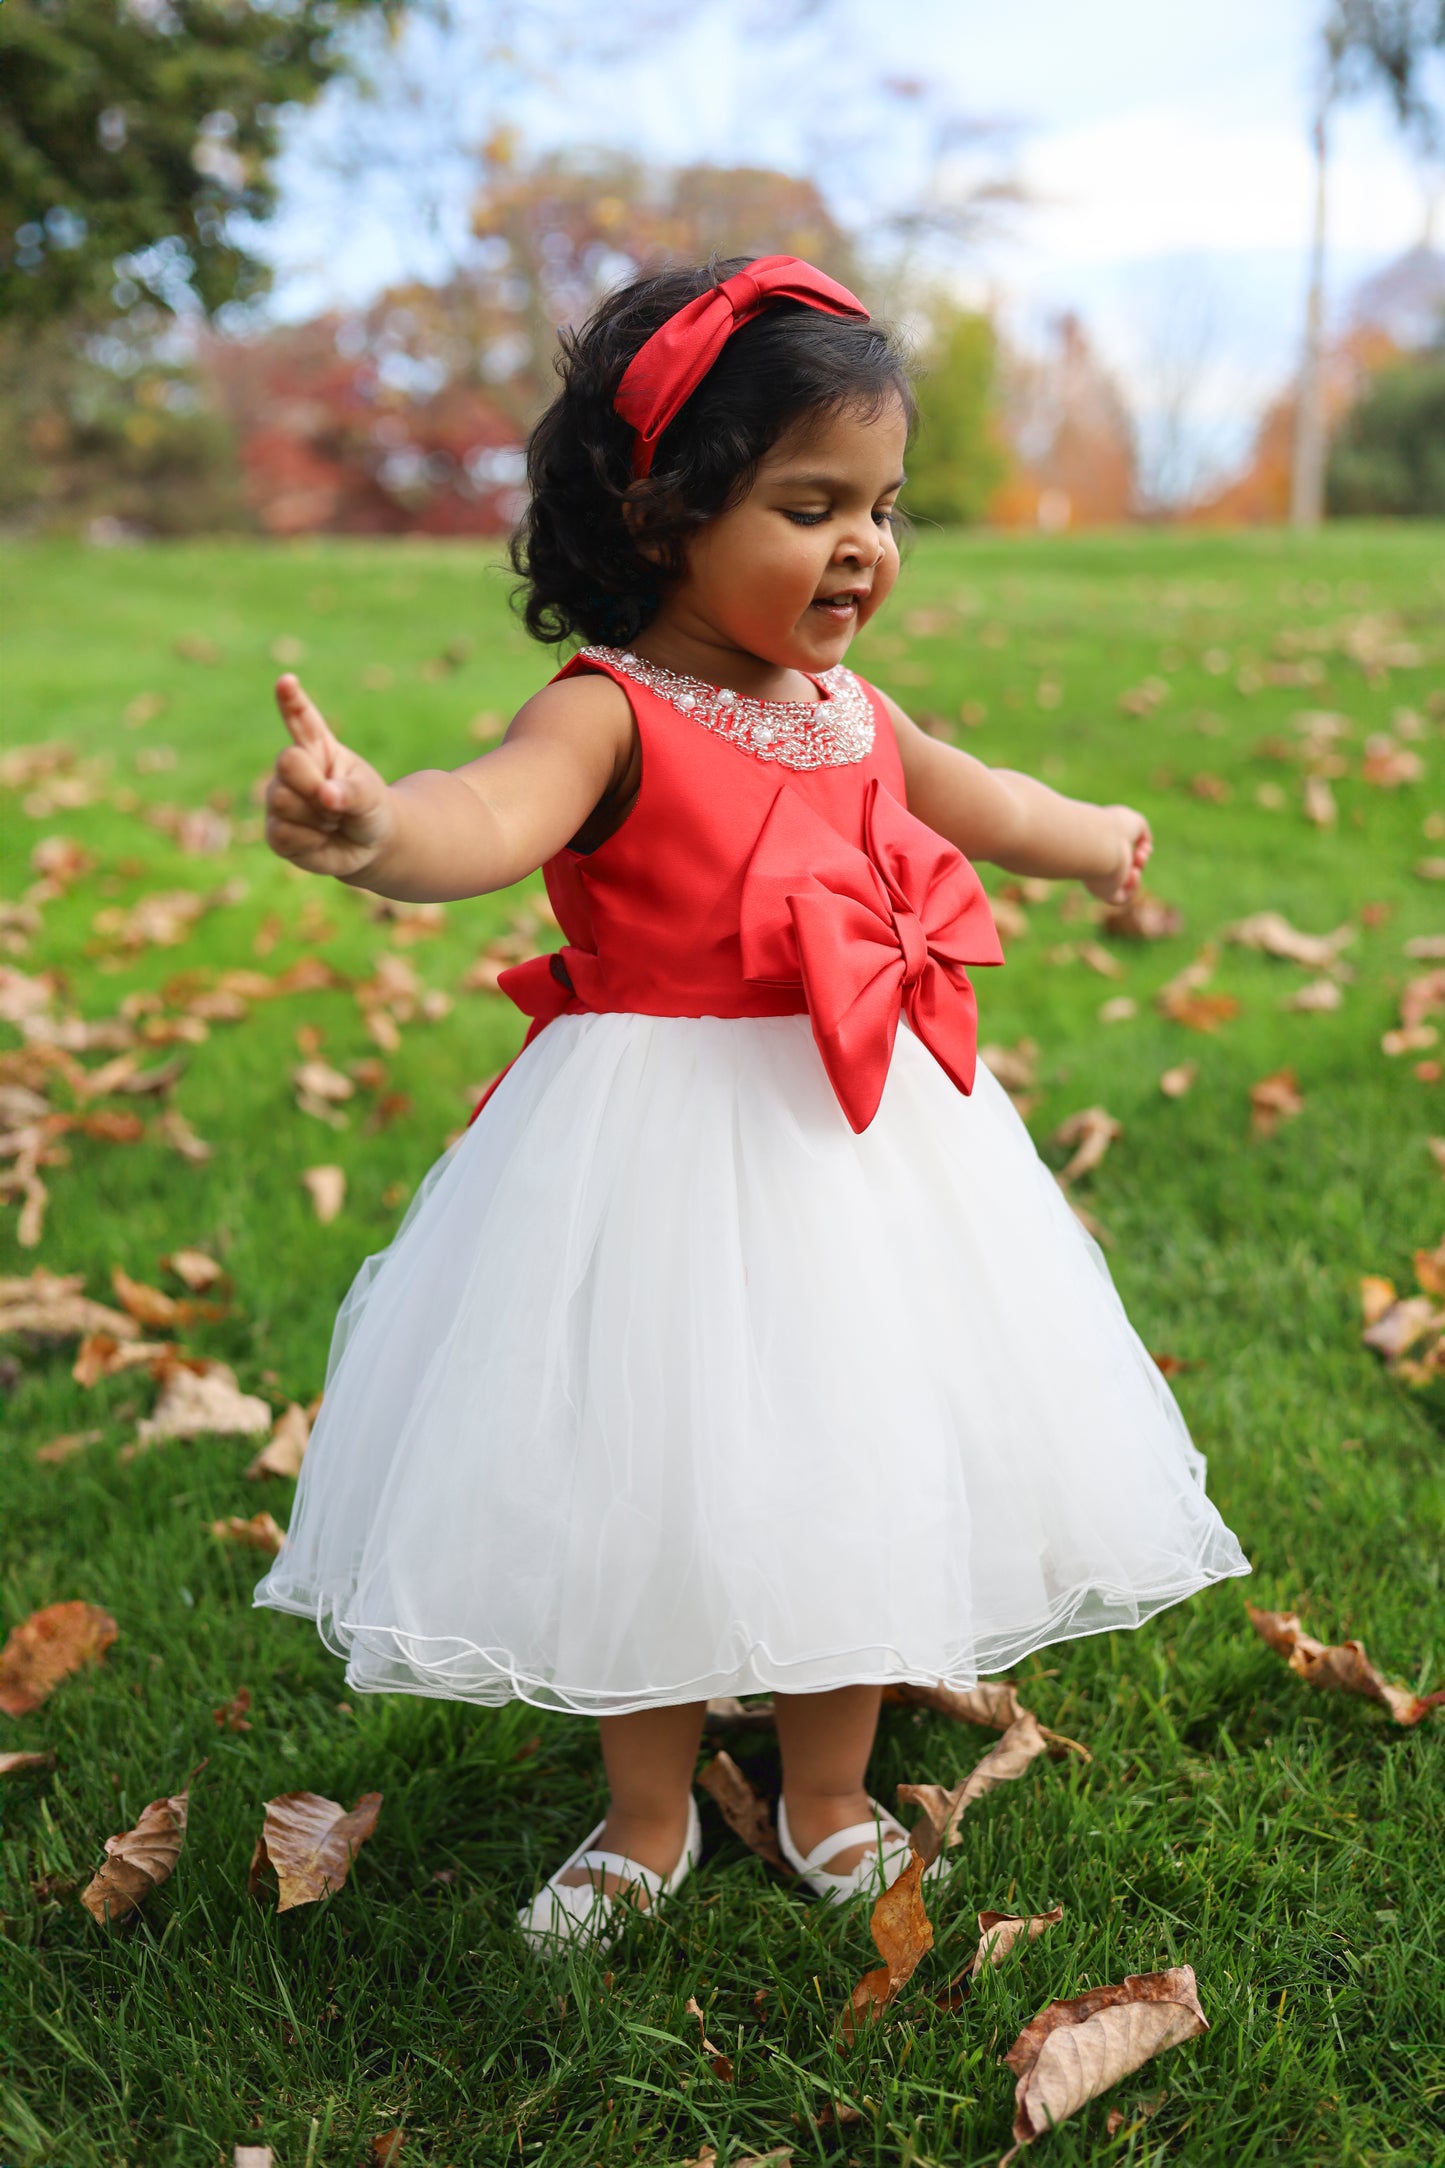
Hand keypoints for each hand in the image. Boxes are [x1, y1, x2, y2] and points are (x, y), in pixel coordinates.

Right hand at [265, 675, 394, 879]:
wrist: (368, 846)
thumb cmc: (368, 809)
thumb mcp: (371, 797)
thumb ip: (352, 792)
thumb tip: (326, 795)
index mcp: (318, 747)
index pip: (301, 719)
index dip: (291, 700)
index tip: (287, 681)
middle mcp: (293, 768)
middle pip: (286, 762)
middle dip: (313, 784)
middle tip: (335, 803)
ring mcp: (279, 798)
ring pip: (282, 800)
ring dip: (316, 817)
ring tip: (331, 821)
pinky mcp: (275, 831)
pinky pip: (284, 832)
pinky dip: (310, 841)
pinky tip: (320, 839)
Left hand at [1082, 804, 1151, 904]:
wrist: (1100, 842)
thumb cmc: (1113, 828)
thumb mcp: (1134, 822)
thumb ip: (1142, 832)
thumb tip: (1145, 845)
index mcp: (1101, 846)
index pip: (1118, 854)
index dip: (1137, 851)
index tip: (1143, 844)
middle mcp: (1098, 863)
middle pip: (1123, 868)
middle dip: (1139, 860)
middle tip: (1141, 852)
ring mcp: (1100, 879)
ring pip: (1122, 884)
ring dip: (1137, 872)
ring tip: (1138, 859)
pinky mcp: (1104, 892)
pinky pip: (1119, 899)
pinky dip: (1132, 888)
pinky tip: (1133, 874)